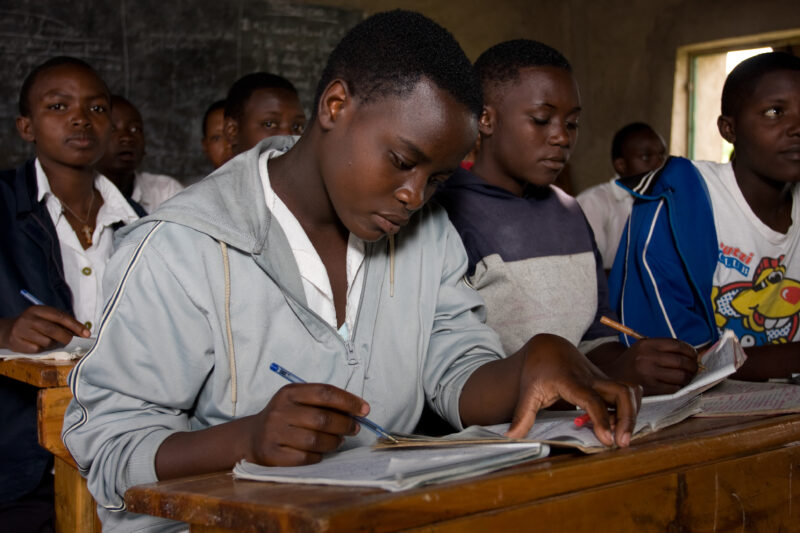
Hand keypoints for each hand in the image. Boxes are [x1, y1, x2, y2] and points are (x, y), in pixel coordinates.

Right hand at [0, 306, 89, 352]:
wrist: (9, 330)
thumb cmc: (35, 324)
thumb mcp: (46, 318)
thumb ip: (62, 323)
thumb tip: (82, 332)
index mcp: (39, 310)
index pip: (61, 317)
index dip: (75, 326)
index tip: (87, 334)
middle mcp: (29, 318)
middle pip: (53, 330)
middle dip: (67, 338)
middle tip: (73, 342)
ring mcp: (21, 330)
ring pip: (46, 342)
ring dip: (52, 344)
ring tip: (48, 340)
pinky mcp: (17, 342)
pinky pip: (37, 349)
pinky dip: (41, 349)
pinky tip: (36, 344)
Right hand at [245, 383, 366, 465]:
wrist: (252, 437)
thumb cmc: (285, 417)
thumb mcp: (298, 401)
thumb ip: (323, 402)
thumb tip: (358, 411)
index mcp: (289, 393)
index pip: (324, 393)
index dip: (348, 401)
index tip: (364, 409)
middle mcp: (279, 411)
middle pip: (322, 418)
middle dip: (345, 424)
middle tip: (354, 428)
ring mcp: (274, 433)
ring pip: (316, 440)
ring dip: (334, 442)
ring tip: (339, 441)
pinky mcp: (272, 454)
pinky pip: (305, 458)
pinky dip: (319, 456)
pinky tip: (321, 452)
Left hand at [506, 334, 640, 447]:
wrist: (547, 347)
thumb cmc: (536, 371)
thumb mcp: (527, 392)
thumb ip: (522, 416)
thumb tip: (509, 438)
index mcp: (569, 381)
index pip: (591, 400)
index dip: (601, 419)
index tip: (606, 440)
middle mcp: (590, 377)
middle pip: (621, 393)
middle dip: (627, 418)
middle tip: (621, 443)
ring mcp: (601, 377)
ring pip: (630, 390)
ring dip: (632, 413)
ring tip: (623, 436)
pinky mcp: (607, 380)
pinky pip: (628, 391)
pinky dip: (631, 407)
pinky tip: (622, 424)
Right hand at [597, 338, 697, 395]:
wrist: (613, 377)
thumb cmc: (633, 362)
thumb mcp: (643, 348)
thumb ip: (664, 348)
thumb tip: (695, 353)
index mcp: (646, 344)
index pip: (677, 345)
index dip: (691, 350)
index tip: (694, 355)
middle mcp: (647, 357)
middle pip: (682, 361)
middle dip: (693, 366)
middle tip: (694, 368)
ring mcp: (648, 373)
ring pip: (681, 376)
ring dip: (689, 377)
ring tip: (687, 377)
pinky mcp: (650, 388)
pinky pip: (674, 388)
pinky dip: (680, 387)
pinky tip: (678, 384)